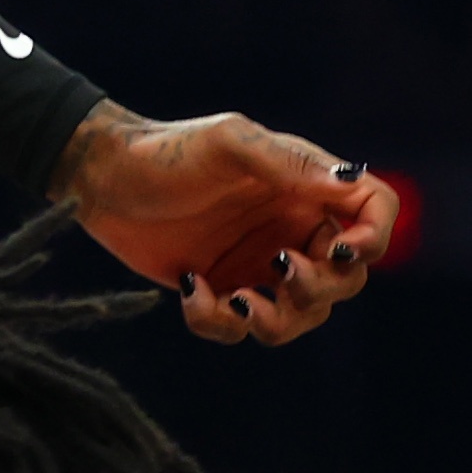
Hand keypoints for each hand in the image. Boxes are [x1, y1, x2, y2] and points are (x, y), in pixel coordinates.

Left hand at [51, 103, 397, 346]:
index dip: (374, 237)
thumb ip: (288, 164)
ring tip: (239, 300)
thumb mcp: (228, 143)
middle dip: (321, 287)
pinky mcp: (219, 289)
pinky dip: (219, 321)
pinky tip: (188, 285)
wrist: (97, 175)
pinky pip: (239, 328)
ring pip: (302, 317)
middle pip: (346, 279)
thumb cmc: (165, 150)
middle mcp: (289, 229)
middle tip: (279, 268)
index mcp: (302, 189)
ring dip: (279, 321)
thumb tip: (350, 184)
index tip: (341, 250)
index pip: (373, 213)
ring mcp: (256, 264)